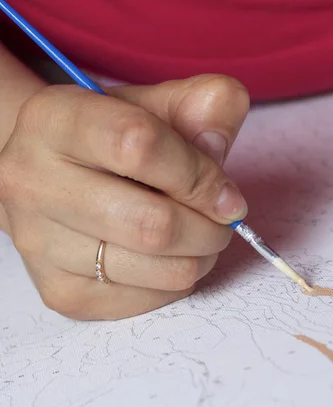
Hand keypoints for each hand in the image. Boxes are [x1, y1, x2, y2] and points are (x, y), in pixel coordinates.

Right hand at [0, 75, 248, 318]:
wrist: (53, 180)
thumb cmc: (109, 140)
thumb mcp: (152, 105)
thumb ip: (199, 105)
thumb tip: (219, 141)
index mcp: (53, 120)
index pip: (139, 146)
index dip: (200, 174)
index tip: (227, 194)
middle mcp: (32, 182)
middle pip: (152, 224)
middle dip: (210, 228)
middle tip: (223, 221)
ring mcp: (39, 244)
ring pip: (158, 270)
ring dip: (200, 256)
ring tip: (200, 236)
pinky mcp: (60, 291)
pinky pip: (149, 300)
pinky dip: (175, 281)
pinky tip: (167, 256)